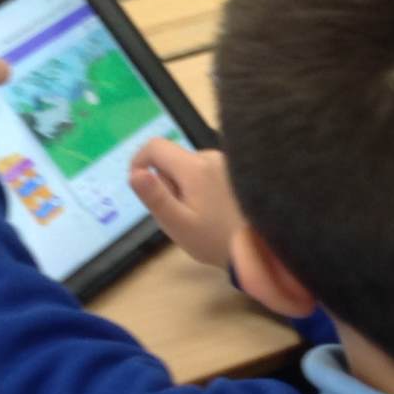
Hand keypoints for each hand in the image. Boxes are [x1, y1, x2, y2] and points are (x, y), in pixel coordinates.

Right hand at [128, 138, 241, 267]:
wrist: (260, 247)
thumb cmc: (214, 239)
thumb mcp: (178, 224)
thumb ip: (155, 197)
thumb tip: (134, 173)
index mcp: (195, 167)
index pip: (155, 146)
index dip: (139, 161)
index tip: (139, 185)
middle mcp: (211, 156)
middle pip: (172, 159)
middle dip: (166, 182)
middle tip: (179, 214)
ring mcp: (225, 162)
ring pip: (188, 166)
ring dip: (183, 187)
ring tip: (198, 215)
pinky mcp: (234, 170)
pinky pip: (204, 171)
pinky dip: (198, 187)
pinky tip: (212, 210)